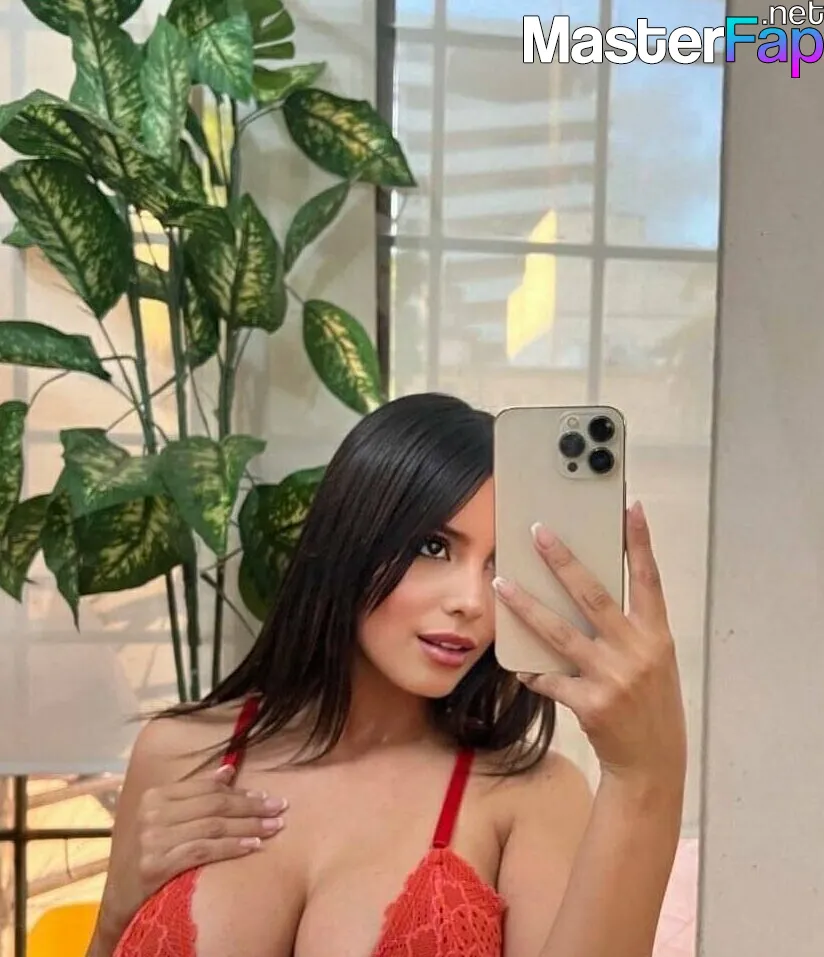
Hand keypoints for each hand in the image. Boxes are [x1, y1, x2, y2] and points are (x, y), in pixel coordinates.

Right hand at [136, 764, 287, 897]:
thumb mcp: (166, 818)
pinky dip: (232, 847)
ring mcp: (152, 840)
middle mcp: (152, 814)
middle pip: (214, 806)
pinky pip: (203, 851)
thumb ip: (196, 795)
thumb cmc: (150, 852)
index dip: (239, 791)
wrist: (121, 896)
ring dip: (249, 826)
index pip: (206, 789)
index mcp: (155, 796)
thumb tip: (228, 770)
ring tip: (274, 827)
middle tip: (279, 807)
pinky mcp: (156, 866)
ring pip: (213, 827)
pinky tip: (253, 846)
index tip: (265, 795)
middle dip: (251, 806)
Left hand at [492, 501, 685, 790]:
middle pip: (593, 595)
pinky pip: (549, 678)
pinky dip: (533, 671)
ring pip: (559, 632)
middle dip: (563, 561)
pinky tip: (520, 667)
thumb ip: (627, 629)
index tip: (630, 507)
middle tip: (538, 532)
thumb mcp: (652, 661)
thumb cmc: (650, 705)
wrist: (653, 763)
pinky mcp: (590, 702)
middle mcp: (636, 651)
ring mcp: (613, 677)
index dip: (641, 542)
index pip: (649, 579)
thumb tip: (582, 595)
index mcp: (655, 635)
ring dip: (526, 606)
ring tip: (501, 584)